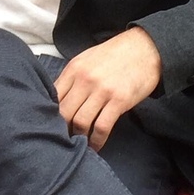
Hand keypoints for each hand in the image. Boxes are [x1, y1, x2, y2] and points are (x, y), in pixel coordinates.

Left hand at [54, 27, 161, 150]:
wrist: (143, 48)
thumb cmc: (113, 54)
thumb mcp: (86, 59)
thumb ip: (72, 77)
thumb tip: (57, 97)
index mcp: (73, 69)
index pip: (53, 95)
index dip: (50, 112)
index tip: (51, 122)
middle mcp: (84, 80)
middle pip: (64, 111)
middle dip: (62, 127)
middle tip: (63, 137)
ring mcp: (101, 91)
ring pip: (81, 122)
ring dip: (78, 137)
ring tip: (78, 144)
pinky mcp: (119, 101)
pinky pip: (102, 127)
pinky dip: (96, 140)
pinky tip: (95, 145)